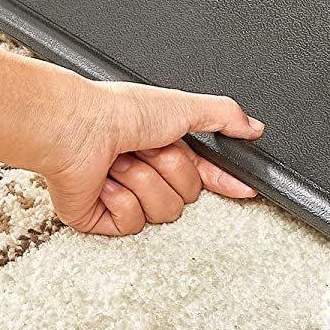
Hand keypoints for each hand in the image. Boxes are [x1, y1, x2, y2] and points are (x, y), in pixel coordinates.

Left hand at [36, 81, 263, 235]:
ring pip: (162, 211)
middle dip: (170, 170)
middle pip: (187, 194)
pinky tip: (106, 182)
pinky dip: (120, 200)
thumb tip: (252, 127)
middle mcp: (146, 170)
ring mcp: (125, 196)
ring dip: (144, 183)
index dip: (225, 181)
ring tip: (121, 162)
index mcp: (165, 145)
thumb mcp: (182, 105)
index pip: (205, 171)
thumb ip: (223, 114)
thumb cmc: (118, 111)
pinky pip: (131, 224)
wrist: (76, 129)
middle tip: (147, 148)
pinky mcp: (102, 218)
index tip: (245, 189)